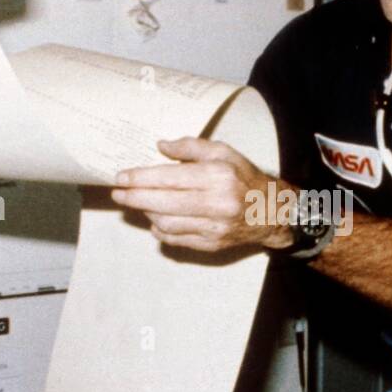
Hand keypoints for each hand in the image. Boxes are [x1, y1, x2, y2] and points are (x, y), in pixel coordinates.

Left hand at [110, 137, 291, 252]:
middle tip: (118, 193)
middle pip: (163, 203)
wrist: (273, 212)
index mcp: (218, 176)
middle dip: (135, 198)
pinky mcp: (212, 245)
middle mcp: (216, 203)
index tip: (121, 178)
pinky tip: (156, 219)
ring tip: (140, 203)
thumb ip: (191, 146)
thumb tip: (161, 146)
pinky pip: (176, 239)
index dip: (140, 179)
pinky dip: (161, 230)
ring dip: (147, 213)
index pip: (169, 178)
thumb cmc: (246, 179)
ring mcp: (214, 228)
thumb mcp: (224, 152)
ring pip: (166, 224)